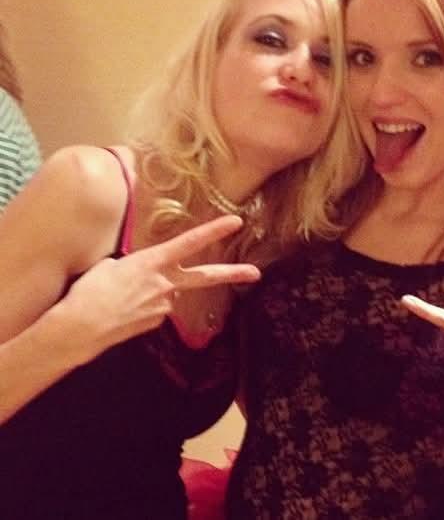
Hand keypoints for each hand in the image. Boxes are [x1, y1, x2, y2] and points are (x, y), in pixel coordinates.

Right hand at [49, 215, 259, 362]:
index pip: (190, 241)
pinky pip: (155, 309)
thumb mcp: (112, 265)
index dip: (214, 230)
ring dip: (153, 292)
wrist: (80, 328)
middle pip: (205, 276)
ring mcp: (164, 305)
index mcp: (153, 262)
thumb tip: (147, 273)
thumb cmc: (90, 291)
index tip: (236, 221)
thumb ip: (137, 265)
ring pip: (168, 292)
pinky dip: (143, 307)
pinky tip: (123, 311)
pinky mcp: (157, 322)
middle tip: (256, 272)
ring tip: (121, 298)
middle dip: (232, 273)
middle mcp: (165, 283)